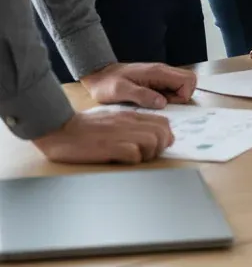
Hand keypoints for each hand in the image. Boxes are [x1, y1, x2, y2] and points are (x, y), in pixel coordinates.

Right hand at [32, 108, 173, 164]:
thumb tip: (151, 138)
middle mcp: (128, 123)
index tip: (158, 147)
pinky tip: (122, 160)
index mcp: (130, 116)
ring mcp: (120, 134)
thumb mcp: (112, 121)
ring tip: (135, 159)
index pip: (163, 123)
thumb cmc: (84, 129)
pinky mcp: (109, 147)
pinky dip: (133, 159)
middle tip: (147, 156)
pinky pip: (134, 153)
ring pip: (152, 142)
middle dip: (160, 147)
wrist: (60, 130)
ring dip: (148, 154)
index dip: (165, 137)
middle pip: (162, 133)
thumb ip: (131, 126)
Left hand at [80, 61, 196, 109]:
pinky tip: (152, 102)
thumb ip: (142, 95)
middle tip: (164, 106)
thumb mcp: (120, 91)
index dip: (183, 96)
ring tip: (156, 105)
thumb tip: (163, 103)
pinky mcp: (156, 80)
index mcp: (158, 72)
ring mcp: (161, 75)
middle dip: (183, 96)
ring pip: (182, 84)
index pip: (187, 80)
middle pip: (189, 80)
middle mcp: (163, 71)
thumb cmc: (107, 83)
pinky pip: (172, 88)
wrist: (98, 74)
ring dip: (175, 98)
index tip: (167, 105)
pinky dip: (168, 97)